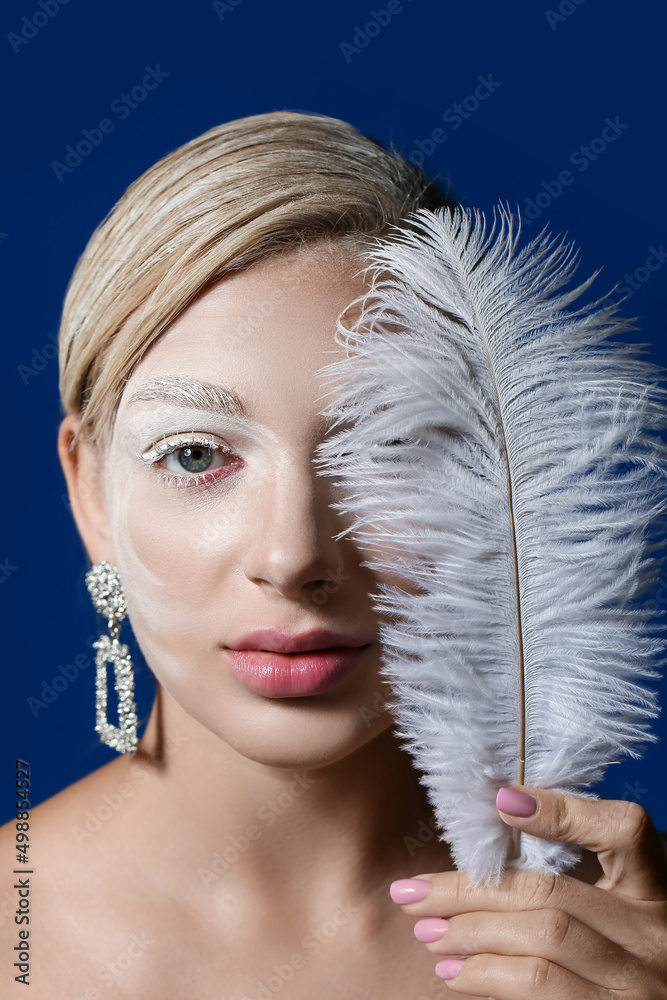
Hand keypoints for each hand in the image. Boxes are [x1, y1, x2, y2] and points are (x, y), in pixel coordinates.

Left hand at [389, 788, 666, 997]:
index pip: (625, 830)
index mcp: (656, 891)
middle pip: (553, 893)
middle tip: (414, 893)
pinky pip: (541, 991)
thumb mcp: (616, 912)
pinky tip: (455, 974)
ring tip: (426, 933)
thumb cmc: (620, 960)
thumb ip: (576, 877)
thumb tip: (493, 827)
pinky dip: (488, 978)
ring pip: (543, 941)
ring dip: (471, 934)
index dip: (564, 810)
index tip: (501, 799)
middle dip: (472, 890)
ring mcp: (637, 985)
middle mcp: (654, 936)